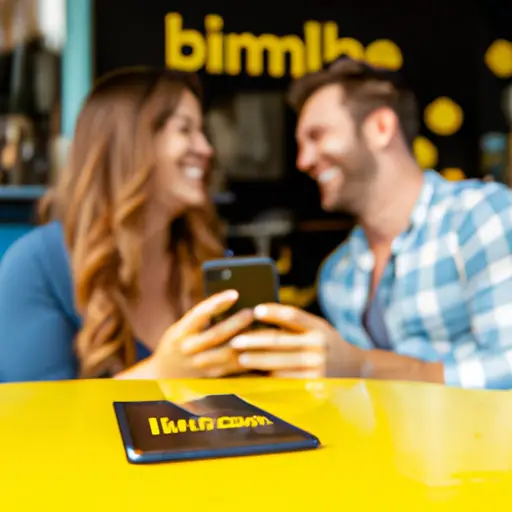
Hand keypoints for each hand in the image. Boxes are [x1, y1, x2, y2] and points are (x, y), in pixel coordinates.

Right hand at [149, 290, 253, 377]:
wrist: (162, 378)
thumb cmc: (179, 344)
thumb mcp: (182, 329)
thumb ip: (202, 318)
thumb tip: (233, 300)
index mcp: (180, 333)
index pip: (199, 314)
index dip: (216, 303)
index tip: (234, 293)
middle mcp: (188, 350)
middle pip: (216, 335)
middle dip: (237, 322)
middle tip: (254, 311)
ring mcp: (200, 368)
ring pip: (228, 355)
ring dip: (247, 343)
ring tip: (264, 331)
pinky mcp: (212, 381)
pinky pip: (233, 373)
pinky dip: (249, 363)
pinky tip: (263, 353)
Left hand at [229, 303, 363, 377]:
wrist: (356, 369)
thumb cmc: (327, 344)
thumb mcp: (319, 328)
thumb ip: (296, 324)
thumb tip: (260, 316)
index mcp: (318, 327)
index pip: (294, 316)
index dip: (274, 312)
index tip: (256, 311)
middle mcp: (319, 346)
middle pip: (280, 342)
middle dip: (254, 341)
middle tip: (235, 341)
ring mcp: (316, 368)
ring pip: (279, 364)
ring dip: (257, 362)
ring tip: (239, 359)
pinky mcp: (313, 385)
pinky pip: (284, 381)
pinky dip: (267, 378)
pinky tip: (254, 376)